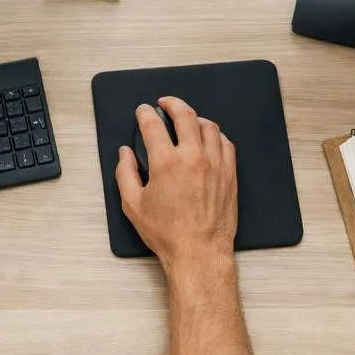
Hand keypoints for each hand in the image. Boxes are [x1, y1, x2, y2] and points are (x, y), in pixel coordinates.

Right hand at [114, 97, 237, 269]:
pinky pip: (226, 144)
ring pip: (209, 126)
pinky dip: (215, 135)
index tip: (143, 111)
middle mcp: (193, 158)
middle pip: (185, 115)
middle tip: (165, 103)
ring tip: (187, 120)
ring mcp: (215, 164)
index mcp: (166, 163)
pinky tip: (208, 139)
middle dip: (173, 103)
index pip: (153, 125)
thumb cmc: (167, 233)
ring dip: (195, 118)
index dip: (145, 113)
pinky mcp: (230, 174)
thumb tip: (125, 154)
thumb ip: (125, 173)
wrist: (199, 251)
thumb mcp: (133, 205)